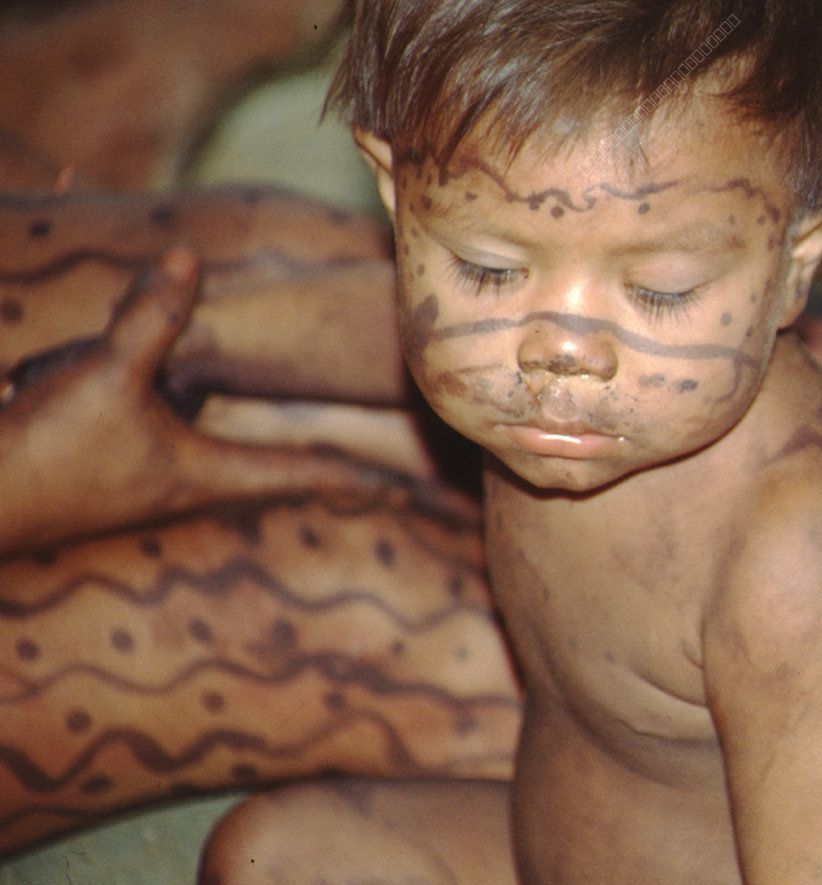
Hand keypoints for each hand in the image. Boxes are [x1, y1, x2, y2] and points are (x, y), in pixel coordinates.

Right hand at [0, 247, 401, 555]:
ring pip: (222, 445)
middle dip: (331, 465)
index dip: (361, 473)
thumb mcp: (105, 377)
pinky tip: (164, 393)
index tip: (411, 487)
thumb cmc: (44, 454)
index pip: (307, 471)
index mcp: (207, 472)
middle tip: (387, 476)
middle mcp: (190, 478)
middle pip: (280, 467)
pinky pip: (164, 426)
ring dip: (264, 443)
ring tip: (299, 442)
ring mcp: (152, 474)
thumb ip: (151, 319)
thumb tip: (189, 258)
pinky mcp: (113, 461)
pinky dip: (175, 408)